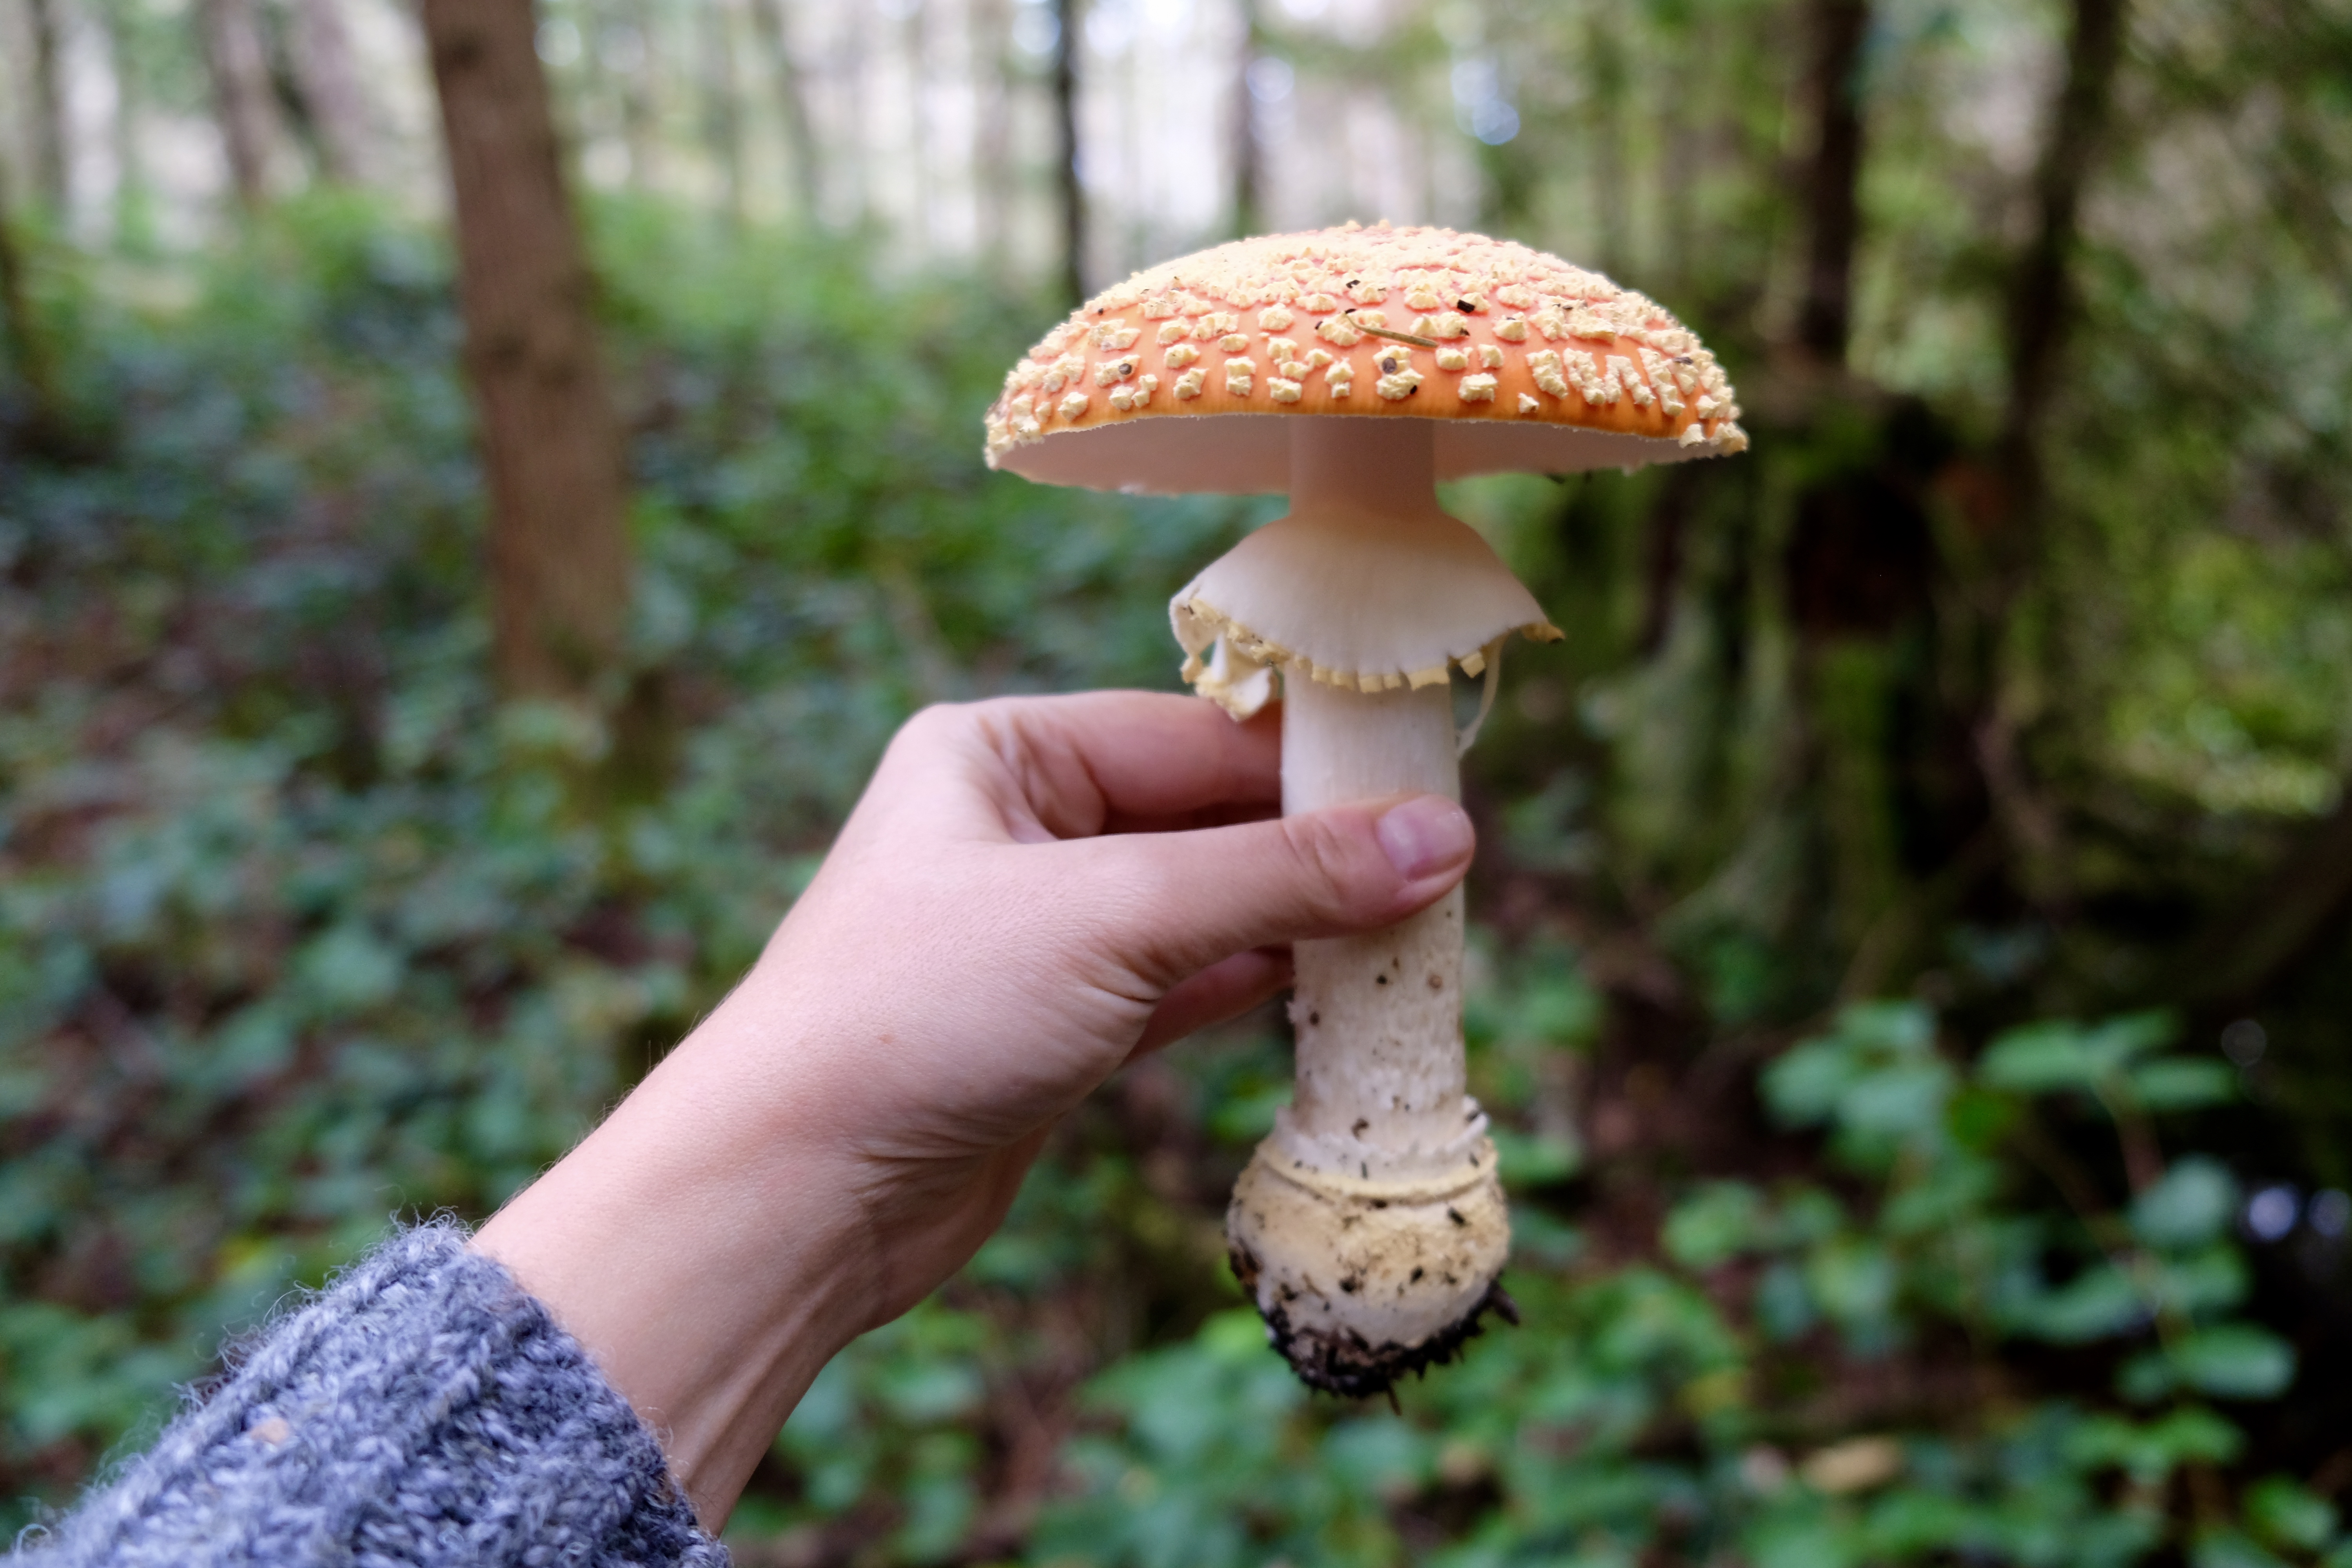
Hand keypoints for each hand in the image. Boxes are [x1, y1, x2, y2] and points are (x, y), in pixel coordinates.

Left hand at [472, 691, 1475, 1525]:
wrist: (792, 1193)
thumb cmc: (918, 1012)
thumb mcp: (1116, 916)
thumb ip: (1282, 876)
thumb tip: (1444, 836)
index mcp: (996, 752)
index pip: (1191, 733)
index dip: (1314, 764)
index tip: (1435, 786)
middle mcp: (1011, 829)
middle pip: (1201, 817)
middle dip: (1313, 846)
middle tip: (1445, 864)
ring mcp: (1032, 934)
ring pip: (1197, 907)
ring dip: (1296, 920)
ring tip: (1414, 922)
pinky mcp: (1051, 1029)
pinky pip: (1177, 985)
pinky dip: (1251, 983)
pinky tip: (1333, 980)